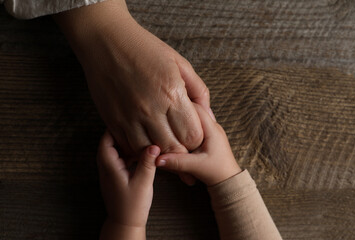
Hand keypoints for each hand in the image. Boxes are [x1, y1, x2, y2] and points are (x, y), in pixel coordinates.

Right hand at [53, 0, 212, 156]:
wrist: (105, 41)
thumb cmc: (146, 49)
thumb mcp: (180, 63)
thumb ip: (198, 91)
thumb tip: (210, 116)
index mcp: (172, 94)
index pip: (193, 136)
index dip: (196, 138)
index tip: (192, 131)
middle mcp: (151, 110)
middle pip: (175, 149)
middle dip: (181, 149)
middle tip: (179, 139)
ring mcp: (130, 118)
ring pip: (152, 153)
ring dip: (160, 151)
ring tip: (162, 140)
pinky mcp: (113, 122)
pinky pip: (130, 147)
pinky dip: (140, 148)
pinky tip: (145, 137)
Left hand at [97, 130, 158, 230]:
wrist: (125, 223)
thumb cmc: (132, 206)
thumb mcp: (142, 183)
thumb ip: (147, 163)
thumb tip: (154, 145)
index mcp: (110, 166)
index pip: (106, 140)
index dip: (114, 129)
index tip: (125, 119)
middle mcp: (107, 167)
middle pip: (110, 143)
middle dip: (122, 134)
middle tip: (136, 127)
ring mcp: (111, 172)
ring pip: (115, 151)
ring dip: (126, 144)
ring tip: (141, 139)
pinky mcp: (116, 176)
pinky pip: (120, 159)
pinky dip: (129, 154)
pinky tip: (141, 154)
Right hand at [156, 104, 241, 185]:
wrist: (228, 180)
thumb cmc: (217, 172)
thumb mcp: (196, 167)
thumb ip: (177, 162)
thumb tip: (157, 159)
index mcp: (212, 129)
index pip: (195, 108)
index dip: (180, 104)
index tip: (165, 105)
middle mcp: (211, 125)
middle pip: (192, 109)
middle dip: (178, 109)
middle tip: (162, 109)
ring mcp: (208, 129)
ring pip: (192, 116)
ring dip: (179, 117)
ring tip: (164, 117)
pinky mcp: (205, 135)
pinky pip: (192, 124)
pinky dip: (182, 125)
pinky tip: (170, 127)